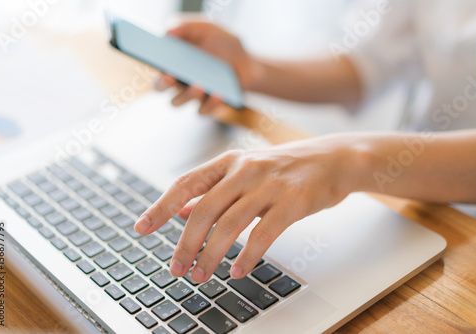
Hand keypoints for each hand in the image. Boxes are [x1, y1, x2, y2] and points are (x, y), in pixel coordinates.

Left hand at [134, 137, 362, 282]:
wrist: (333, 159)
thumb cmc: (285, 168)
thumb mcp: (245, 171)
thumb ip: (212, 190)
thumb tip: (180, 210)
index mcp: (229, 161)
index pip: (185, 184)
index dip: (160, 207)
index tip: (142, 228)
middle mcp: (245, 169)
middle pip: (204, 209)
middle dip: (185, 244)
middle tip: (176, 269)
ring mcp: (269, 184)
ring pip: (230, 224)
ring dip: (211, 255)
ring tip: (201, 276)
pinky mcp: (293, 201)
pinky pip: (263, 234)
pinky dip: (247, 256)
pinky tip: (238, 271)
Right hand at [154, 21, 262, 113]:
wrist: (249, 64)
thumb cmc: (225, 45)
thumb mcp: (209, 28)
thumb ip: (187, 26)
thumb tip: (167, 31)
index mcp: (172, 60)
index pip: (154, 63)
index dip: (150, 63)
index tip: (155, 58)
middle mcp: (177, 80)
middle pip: (158, 86)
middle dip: (161, 83)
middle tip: (170, 77)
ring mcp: (191, 95)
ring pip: (176, 102)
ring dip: (186, 95)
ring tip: (199, 85)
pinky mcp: (207, 106)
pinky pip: (202, 111)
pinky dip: (210, 104)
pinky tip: (219, 94)